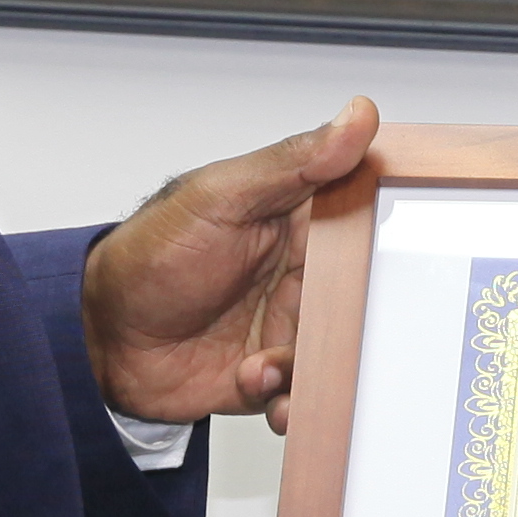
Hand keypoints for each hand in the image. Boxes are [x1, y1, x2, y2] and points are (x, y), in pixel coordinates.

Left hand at [82, 98, 379, 425]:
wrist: (100, 340)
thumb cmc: (148, 259)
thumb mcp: (219, 198)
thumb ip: (292, 163)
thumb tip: (357, 117)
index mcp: (300, 221)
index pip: (369, 216)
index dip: (396, 229)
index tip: (417, 244)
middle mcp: (304, 274)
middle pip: (366, 296)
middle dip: (360, 321)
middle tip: (332, 328)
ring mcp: (291, 325)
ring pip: (341, 351)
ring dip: (314, 367)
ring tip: (268, 365)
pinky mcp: (275, 374)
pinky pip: (307, 392)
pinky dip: (292, 399)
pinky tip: (258, 383)